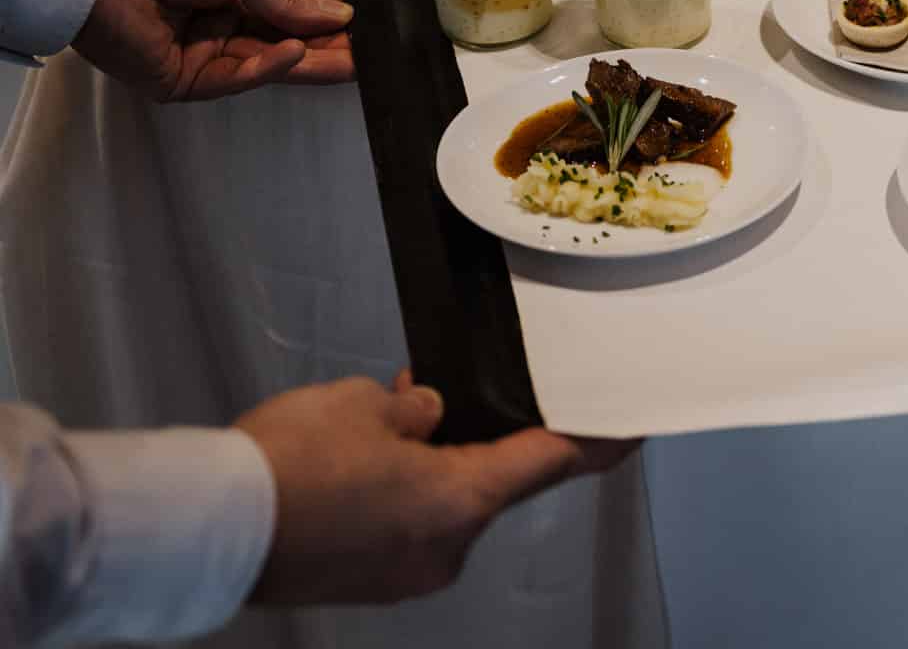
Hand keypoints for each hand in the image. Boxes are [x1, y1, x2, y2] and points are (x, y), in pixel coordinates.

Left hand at [73, 0, 354, 100]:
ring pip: (263, 66)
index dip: (323, 25)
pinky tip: (293, 54)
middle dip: (325, 51)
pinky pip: (232, 78)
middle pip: (280, 46)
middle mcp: (217, 28)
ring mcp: (199, 58)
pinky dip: (266, 68)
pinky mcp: (180, 82)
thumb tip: (341, 15)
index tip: (363, 30)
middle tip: (369, 58)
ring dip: (307, 64)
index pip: (285, 17)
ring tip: (351, 61)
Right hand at [236, 373, 636, 605]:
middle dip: (471, 436)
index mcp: (462, 502)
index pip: (552, 462)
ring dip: (425, 464)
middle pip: (488, 482)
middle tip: (436, 395)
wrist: (205, 532)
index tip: (630, 427)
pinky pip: (402, 526)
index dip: (596, 439)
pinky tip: (354, 459)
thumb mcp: (364, 405)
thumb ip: (416, 409)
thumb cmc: (288, 464)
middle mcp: (446, 549)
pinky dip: (394, 492)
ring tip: (379, 419)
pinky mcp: (368, 583)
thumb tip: (425, 417)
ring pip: (439, 503)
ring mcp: (406, 575)